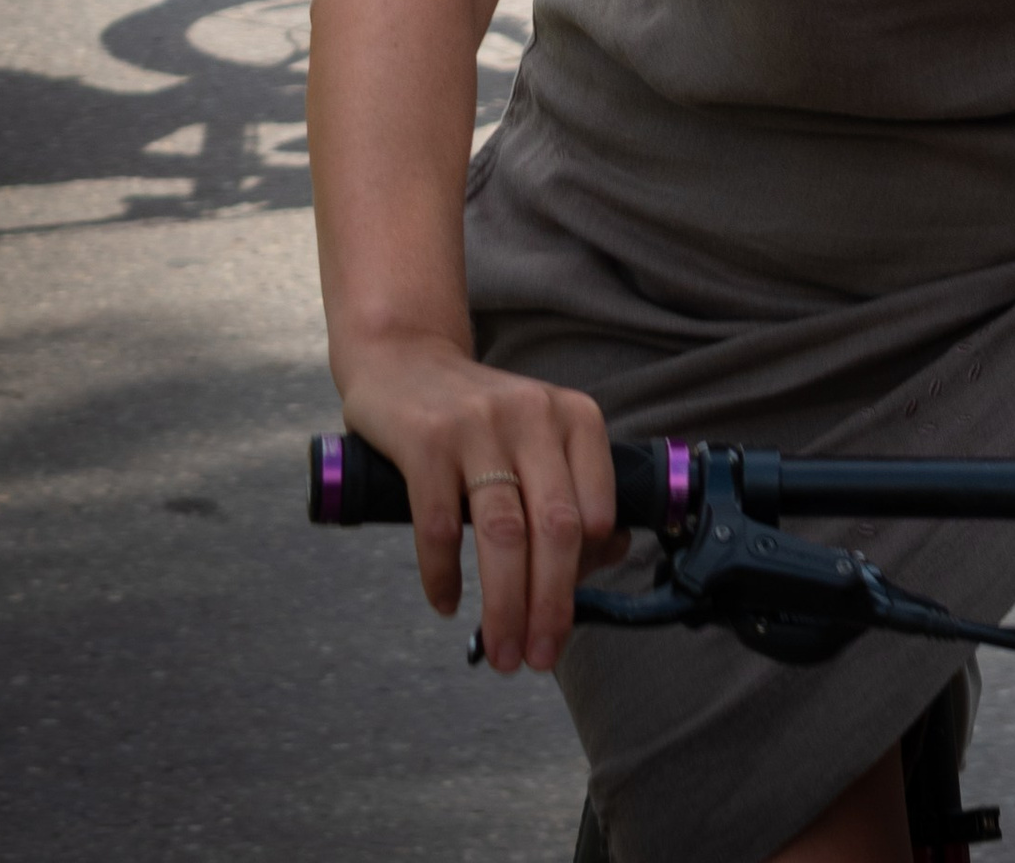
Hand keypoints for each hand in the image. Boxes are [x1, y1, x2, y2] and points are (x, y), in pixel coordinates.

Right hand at [333, 334, 624, 673]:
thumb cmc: (479, 415)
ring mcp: (478, 426)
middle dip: (552, 605)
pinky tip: (447, 602)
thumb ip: (571, 487)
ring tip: (502, 651)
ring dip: (505, 606)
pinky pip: (441, 527)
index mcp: (573, 416)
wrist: (403, 355)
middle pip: (557, 529)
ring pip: (503, 534)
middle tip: (540, 658)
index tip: (566, 615)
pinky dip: (444, 577)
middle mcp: (532, 415)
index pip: (598, 512)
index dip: (586, 575)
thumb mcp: (537, 435)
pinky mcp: (426, 440)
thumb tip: (611, 553)